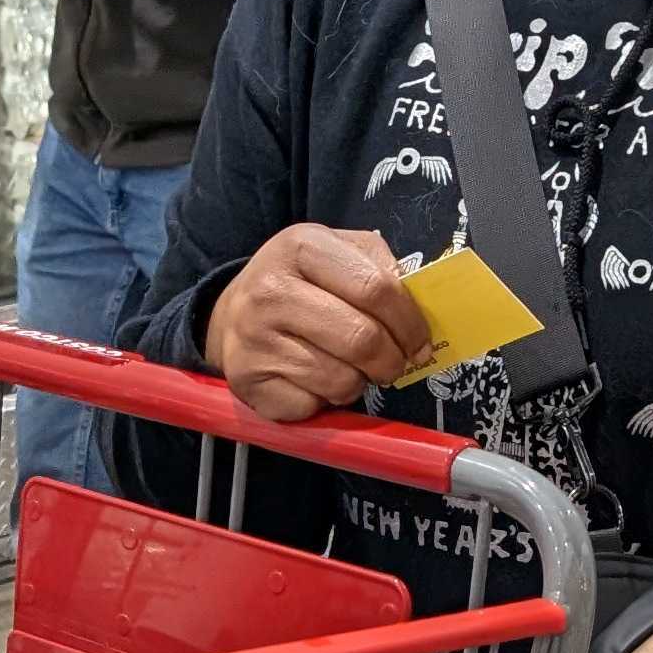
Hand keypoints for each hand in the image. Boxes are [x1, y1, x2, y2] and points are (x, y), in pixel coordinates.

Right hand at [204, 223, 431, 422]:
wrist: (231, 315)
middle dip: (392, 360)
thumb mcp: (338, 254)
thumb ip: (381, 269)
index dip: (410, 322)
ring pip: (341, 380)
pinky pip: (313, 405)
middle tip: (394, 364)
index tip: (420, 341)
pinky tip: (313, 380)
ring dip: (358, 382)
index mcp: (301, 247)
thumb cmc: (300, 284)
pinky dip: (324, 401)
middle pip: (362, 339)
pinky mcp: (249, 382)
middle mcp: (271, 290)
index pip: (376, 288)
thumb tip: (421, 308)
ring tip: (347, 367)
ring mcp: (255, 339)